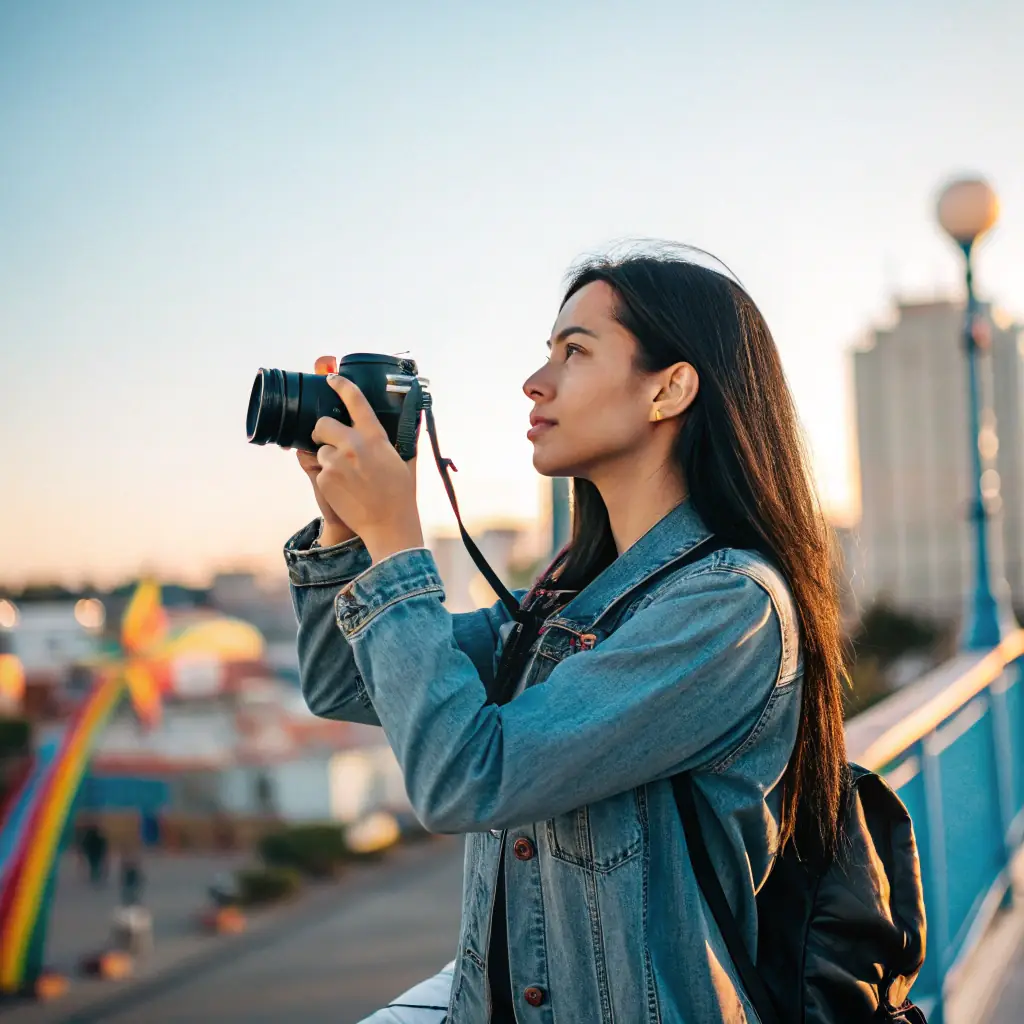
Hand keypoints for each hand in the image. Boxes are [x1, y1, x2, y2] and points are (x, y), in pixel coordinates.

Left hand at [311, 374, 422, 562]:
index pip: (355, 400)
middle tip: (333, 444)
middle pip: (323, 423)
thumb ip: (402, 438)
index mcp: (375, 436)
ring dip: (328, 458)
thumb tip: (413, 420)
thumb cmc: (400, 494)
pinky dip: (327, 476)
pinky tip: (344, 489)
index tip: (331, 378)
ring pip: (321, 449)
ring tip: (347, 476)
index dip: (341, 385)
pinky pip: (319, 469)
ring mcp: (337, 461)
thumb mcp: (404, 459)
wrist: (388, 524)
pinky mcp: (324, 478)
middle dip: (324, 432)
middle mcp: (354, 444)